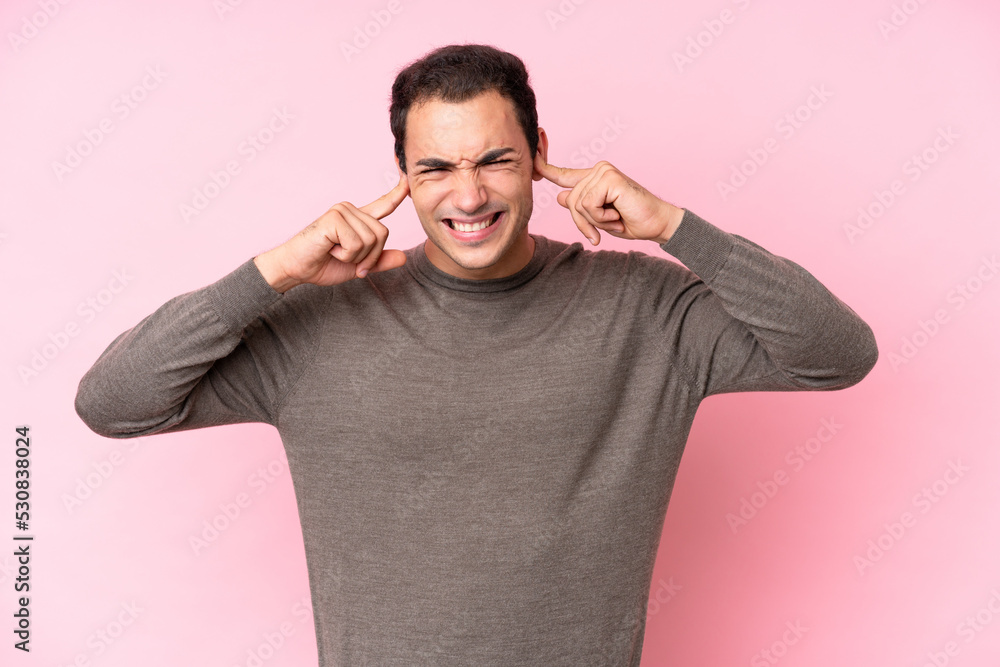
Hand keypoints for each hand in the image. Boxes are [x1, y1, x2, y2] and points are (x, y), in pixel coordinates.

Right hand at [255, 175, 409, 291]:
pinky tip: (329, 249)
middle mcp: (351, 210)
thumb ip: (379, 261)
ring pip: (371, 239)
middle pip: (382, 234)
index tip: (408, 179)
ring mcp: (342, 211)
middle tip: (348, 261)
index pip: (384, 205)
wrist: (296, 269)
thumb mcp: (357, 267)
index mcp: (358, 219)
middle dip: (370, 256)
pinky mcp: (334, 218)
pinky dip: (345, 255)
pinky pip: (356, 242)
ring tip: (335, 253)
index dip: (398, 193)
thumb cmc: (322, 264)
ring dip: (355, 257)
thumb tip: (404, 258)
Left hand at [534, 157, 683, 245]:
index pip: (562, 174)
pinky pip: (589, 205)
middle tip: (605, 227)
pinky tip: (617, 215)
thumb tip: (560, 196)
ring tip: (615, 219)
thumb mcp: (598, 218)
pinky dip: (601, 218)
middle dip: (583, 222)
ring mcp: (603, 172)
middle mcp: (597, 170)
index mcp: (593, 178)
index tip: (531, 153)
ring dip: (596, 221)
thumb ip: (580, 206)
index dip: (544, 167)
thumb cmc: (631, 221)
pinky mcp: (609, 178)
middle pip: (569, 201)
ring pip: (578, 205)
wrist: (656, 224)